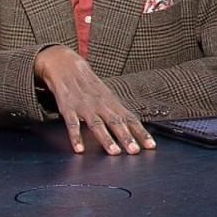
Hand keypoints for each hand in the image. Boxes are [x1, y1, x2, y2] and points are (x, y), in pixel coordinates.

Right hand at [34, 45, 156, 154]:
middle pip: (116, 122)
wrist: (66, 64)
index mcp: (112, 102)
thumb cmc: (88, 84)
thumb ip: (116, 112)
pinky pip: (72, 123)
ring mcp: (84, 106)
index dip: (141, 132)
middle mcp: (101, 104)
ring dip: (106, 138)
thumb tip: (132, 128)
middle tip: (135, 151)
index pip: (130, 119)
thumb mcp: (105, 95)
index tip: (151, 145)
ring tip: (114, 152)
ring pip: (97, 124)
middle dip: (126, 137)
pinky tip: (79, 148)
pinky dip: (76, 136)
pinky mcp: (68, 107)